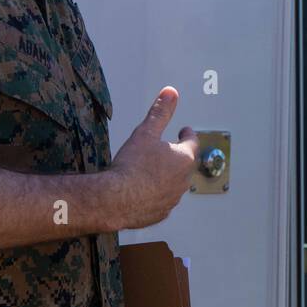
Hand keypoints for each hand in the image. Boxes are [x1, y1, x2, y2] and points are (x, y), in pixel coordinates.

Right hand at [105, 87, 198, 229]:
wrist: (114, 199)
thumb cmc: (131, 166)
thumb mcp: (145, 132)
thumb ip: (159, 112)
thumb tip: (170, 92)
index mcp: (184, 159)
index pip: (192, 142)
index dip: (187, 134)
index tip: (184, 131)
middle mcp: (183, 181)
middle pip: (184, 164)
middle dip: (176, 157)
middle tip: (165, 151)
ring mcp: (173, 199)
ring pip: (174, 184)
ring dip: (166, 177)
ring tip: (151, 172)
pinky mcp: (160, 213)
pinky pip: (162, 202)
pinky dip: (156, 195)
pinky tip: (144, 192)